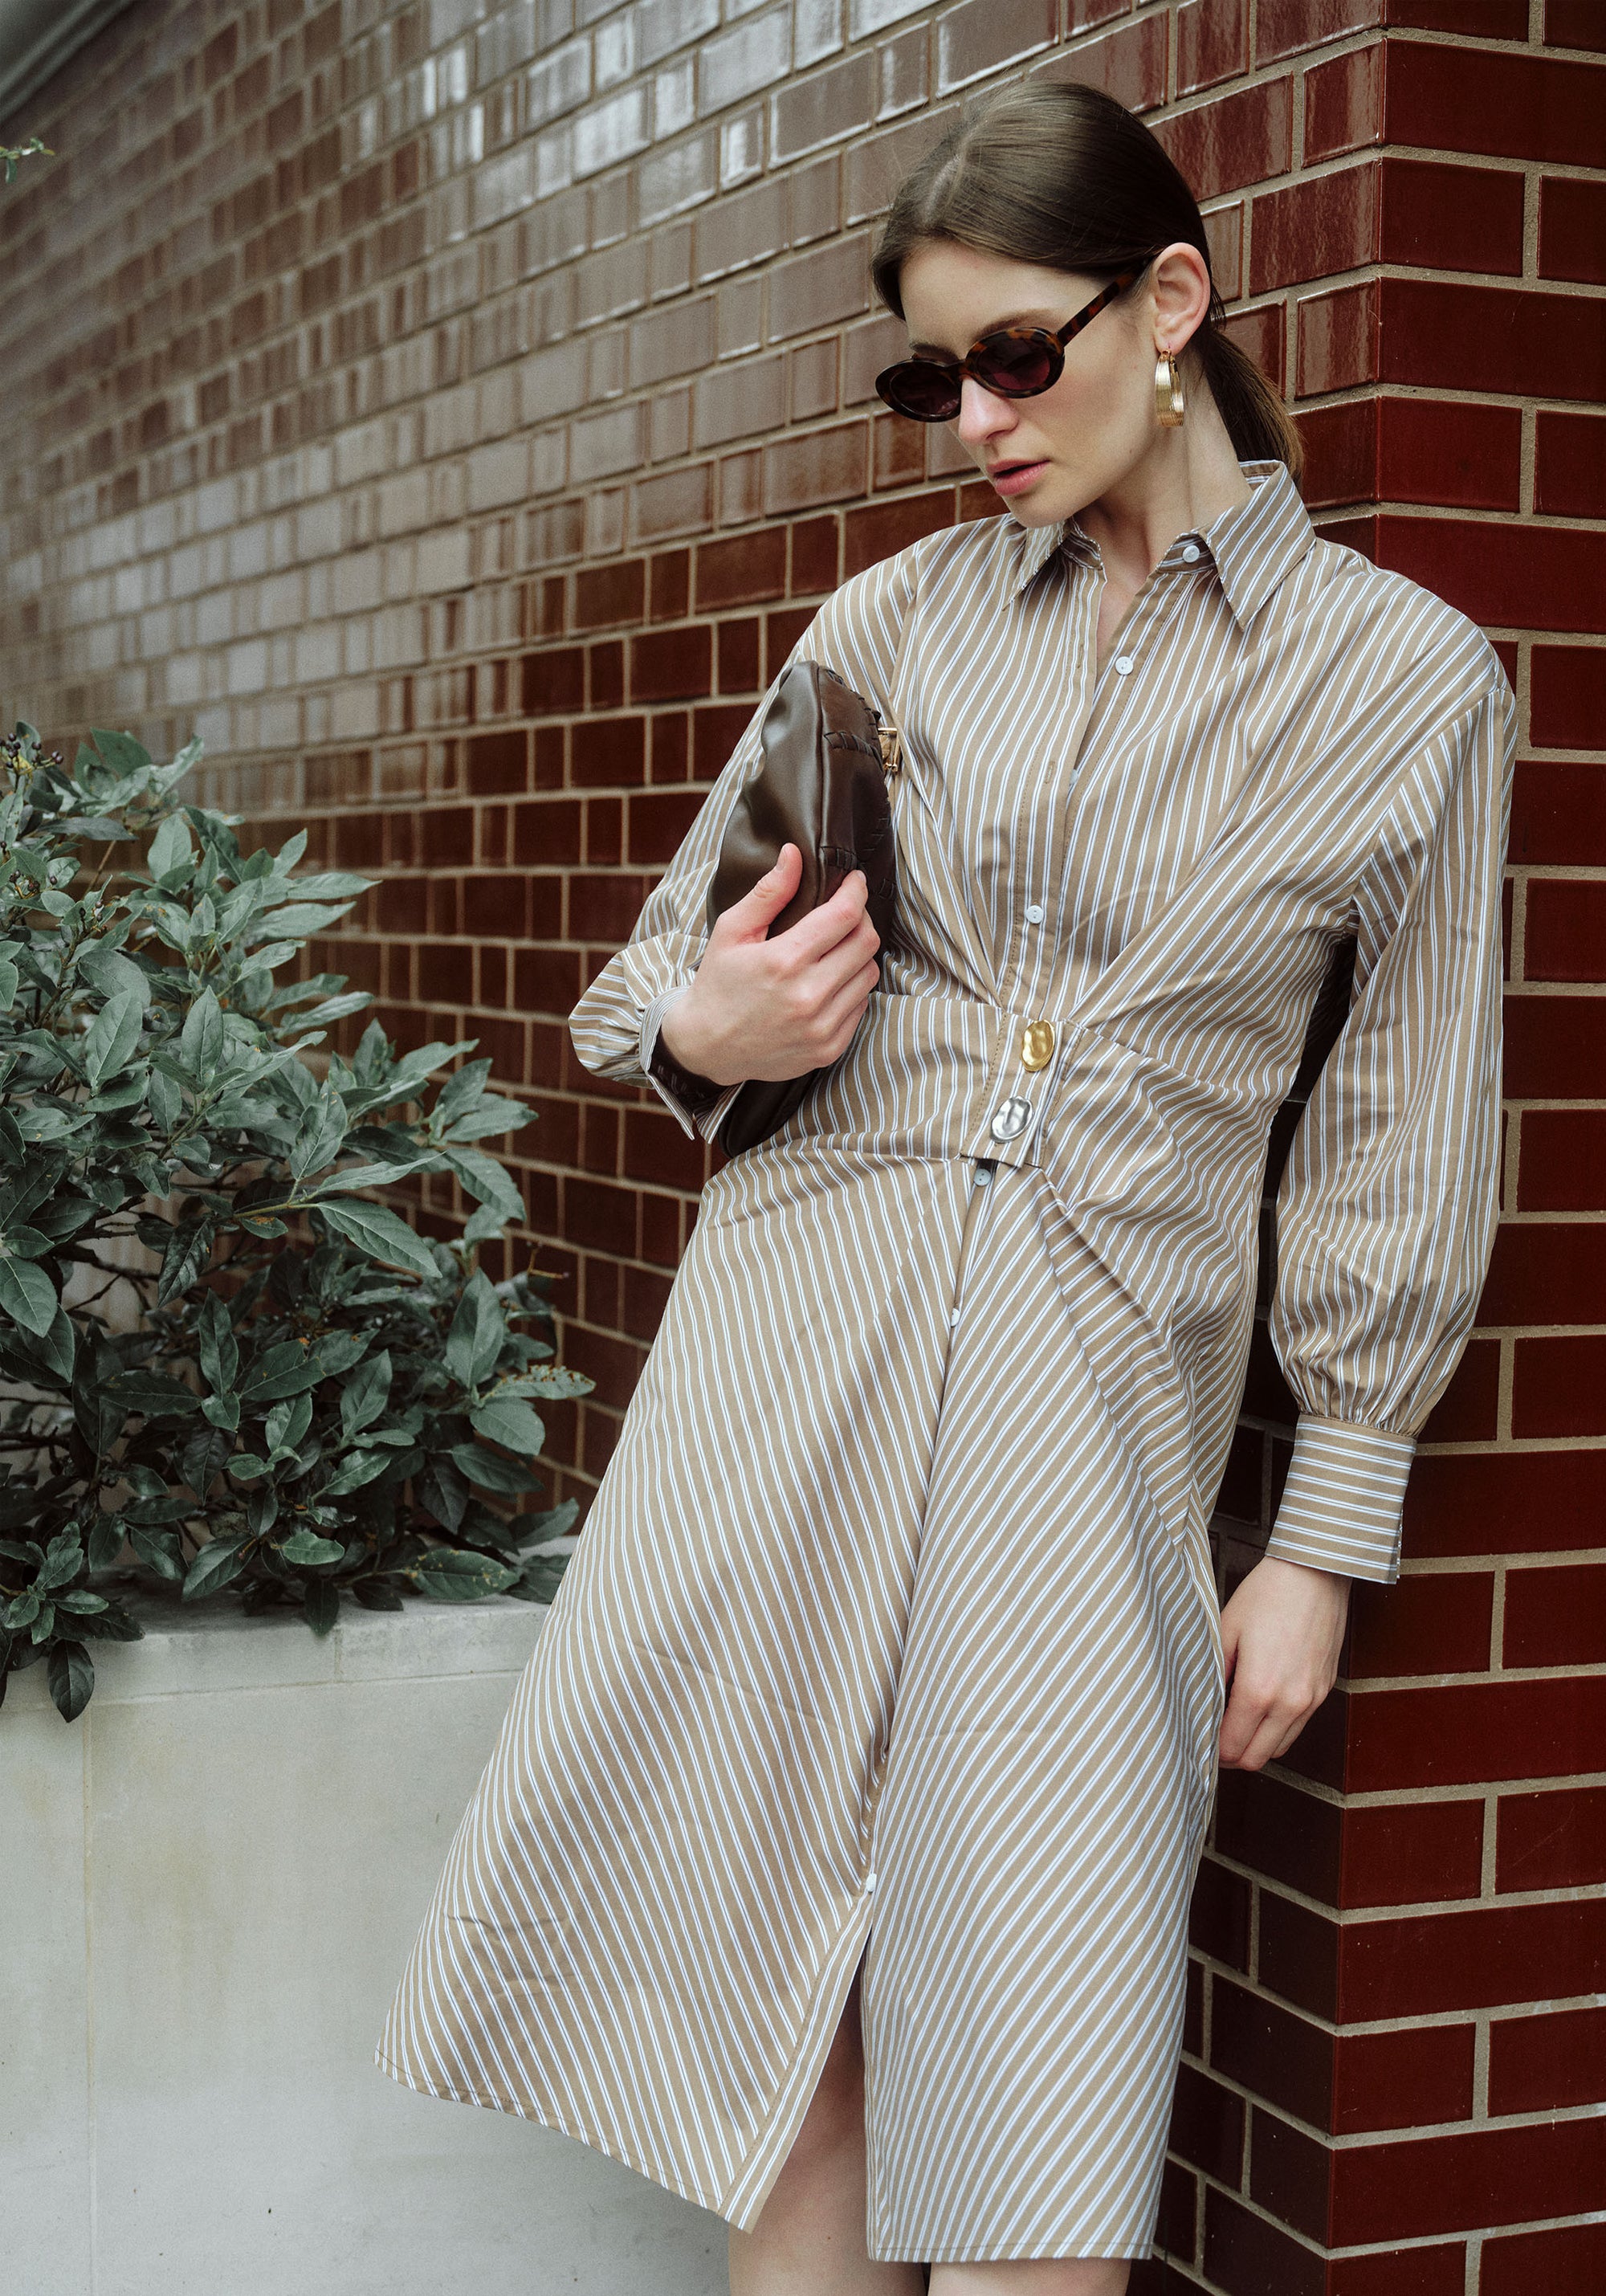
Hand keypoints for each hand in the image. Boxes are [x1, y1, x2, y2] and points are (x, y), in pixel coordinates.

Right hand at [659, 844, 880, 1087]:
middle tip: (844, 913)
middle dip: (861, 919)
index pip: (844, 915)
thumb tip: (795, 854)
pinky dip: (851, 987)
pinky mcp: (829, 1048)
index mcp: (783, 961)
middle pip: (866, 942)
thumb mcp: (732, 932)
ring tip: (835, 949)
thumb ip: (768, 892)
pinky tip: (828, 982)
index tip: (854, 881)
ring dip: (858, 954)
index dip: (856, 890)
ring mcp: (822, 1026)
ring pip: (869, 974)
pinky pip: (861, 1005)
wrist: (707, 1047)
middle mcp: (808, 996)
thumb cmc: (719, 984)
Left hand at [1217, 1555, 1349, 1771]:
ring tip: (1237, 1723)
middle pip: (1257, 1758)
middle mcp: (1291, 1703)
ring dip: (1257, 1744)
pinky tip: (1262, 1708)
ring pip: (1280, 1748)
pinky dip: (1278, 1729)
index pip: (1233, 1747)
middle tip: (1214, 1738)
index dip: (1212, 1751)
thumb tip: (1204, 1707)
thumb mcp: (1225, 1631)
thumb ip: (1214, 1676)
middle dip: (1232, 1755)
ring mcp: (1312, 1699)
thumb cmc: (1266, 1595)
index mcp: (1260, 1690)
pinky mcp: (1324, 1690)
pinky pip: (1298, 1727)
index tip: (1200, 1739)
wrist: (1315, 1573)